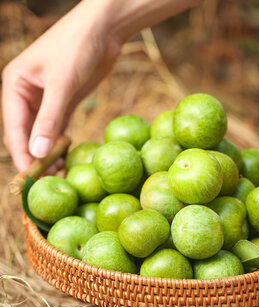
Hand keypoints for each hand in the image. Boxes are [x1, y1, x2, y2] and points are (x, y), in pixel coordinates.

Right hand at [2, 0, 201, 171]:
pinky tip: (66, 158)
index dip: (22, 154)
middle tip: (47, 181)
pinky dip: (61, 143)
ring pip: (43, 133)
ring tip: (59, 175)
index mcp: (15, 86)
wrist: (102, 30)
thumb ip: (49, 119)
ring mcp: (46, 99)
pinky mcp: (65, 101)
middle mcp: (27, 94)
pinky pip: (58, 128)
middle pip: (27, 133)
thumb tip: (37, 152)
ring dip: (49, 153)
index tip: (30, 177)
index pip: (14, 128)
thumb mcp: (62, 84)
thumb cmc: (76, 48)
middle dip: (36, 157)